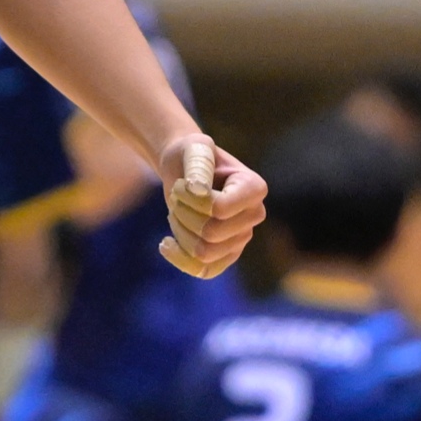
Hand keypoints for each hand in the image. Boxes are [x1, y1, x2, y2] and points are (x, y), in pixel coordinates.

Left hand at [156, 135, 265, 279]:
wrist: (184, 171)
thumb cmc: (190, 155)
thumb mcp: (193, 148)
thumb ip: (198, 164)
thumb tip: (199, 191)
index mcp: (254, 188)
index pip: (221, 209)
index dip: (192, 200)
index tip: (181, 185)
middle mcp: (255, 215)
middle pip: (212, 234)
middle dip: (183, 215)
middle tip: (176, 198)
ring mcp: (242, 238)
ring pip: (204, 254)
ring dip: (180, 233)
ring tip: (176, 213)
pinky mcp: (227, 255)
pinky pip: (204, 271)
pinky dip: (180, 260)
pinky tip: (166, 244)